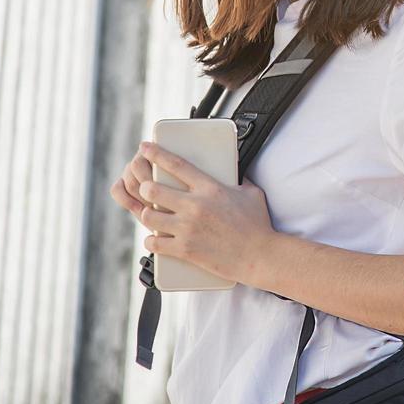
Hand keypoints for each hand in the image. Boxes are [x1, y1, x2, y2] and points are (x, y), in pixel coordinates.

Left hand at [116, 141, 279, 284]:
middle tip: (147, 188)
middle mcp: (195, 206)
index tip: (145, 147)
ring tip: (150, 213)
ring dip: (145, 213)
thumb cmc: (257, 225)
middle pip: (153, 190)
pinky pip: (154, 244)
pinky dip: (151, 241)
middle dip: (144, 187)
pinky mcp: (185, 249)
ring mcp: (188, 228)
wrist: (259, 256)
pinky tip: (155, 239)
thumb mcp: (251, 193)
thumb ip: (239, 179)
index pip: (176, 165)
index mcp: (210, 189)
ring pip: (148, 216)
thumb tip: (234, 170)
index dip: (156, 153)